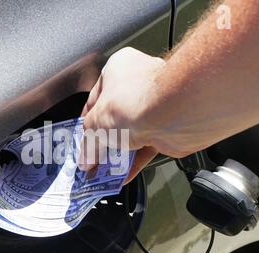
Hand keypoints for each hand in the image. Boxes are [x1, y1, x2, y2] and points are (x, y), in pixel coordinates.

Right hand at [80, 47, 165, 183]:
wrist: (176, 113)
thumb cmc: (134, 103)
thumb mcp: (96, 124)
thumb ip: (88, 143)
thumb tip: (85, 159)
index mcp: (117, 69)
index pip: (94, 99)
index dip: (86, 123)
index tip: (82, 141)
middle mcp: (137, 84)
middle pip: (113, 118)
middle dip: (103, 142)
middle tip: (92, 159)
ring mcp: (154, 105)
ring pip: (131, 134)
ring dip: (118, 154)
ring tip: (105, 172)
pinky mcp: (167, 127)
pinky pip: (146, 147)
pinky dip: (134, 162)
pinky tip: (122, 175)